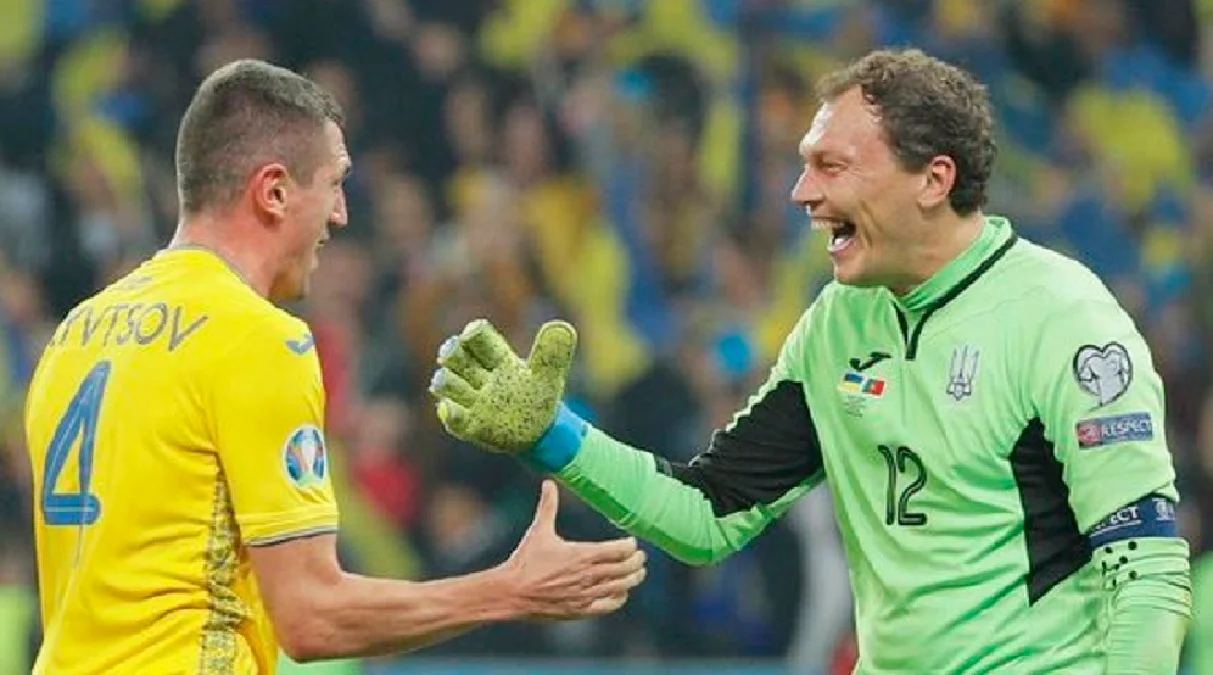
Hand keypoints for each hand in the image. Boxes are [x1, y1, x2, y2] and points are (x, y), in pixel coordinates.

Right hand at [430, 319, 575, 453]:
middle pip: (455, 357)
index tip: (472, 333)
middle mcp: (480, 377)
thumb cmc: (539, 396)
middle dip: (451, 352)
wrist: (539, 432)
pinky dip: (449, 412)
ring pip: (447, 384)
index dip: (473, 334)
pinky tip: (448, 408)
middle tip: (450, 353)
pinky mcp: (470, 425)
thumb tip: (563, 327)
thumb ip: (554, 354)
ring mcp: (472, 401)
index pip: (479, 339)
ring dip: (447, 381)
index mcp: (498, 359)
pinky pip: (454, 418)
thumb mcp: (548, 375)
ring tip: (456, 383)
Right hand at [499, 480, 645, 619]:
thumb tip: (548, 482)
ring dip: (633, 579)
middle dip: (636, 562)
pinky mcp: (580, 609)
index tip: (632, 542)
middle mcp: (588, 575)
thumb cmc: (525, 560)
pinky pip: (608, 605)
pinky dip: (619, 598)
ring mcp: (585, 594)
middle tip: (641, 557)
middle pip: (625, 569)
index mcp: (582, 554)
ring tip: (638, 573)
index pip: (618, 550)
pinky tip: (621, 594)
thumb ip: (547, 506)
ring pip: (620, 587)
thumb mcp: (538, 531)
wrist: (512, 592)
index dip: (629, 546)